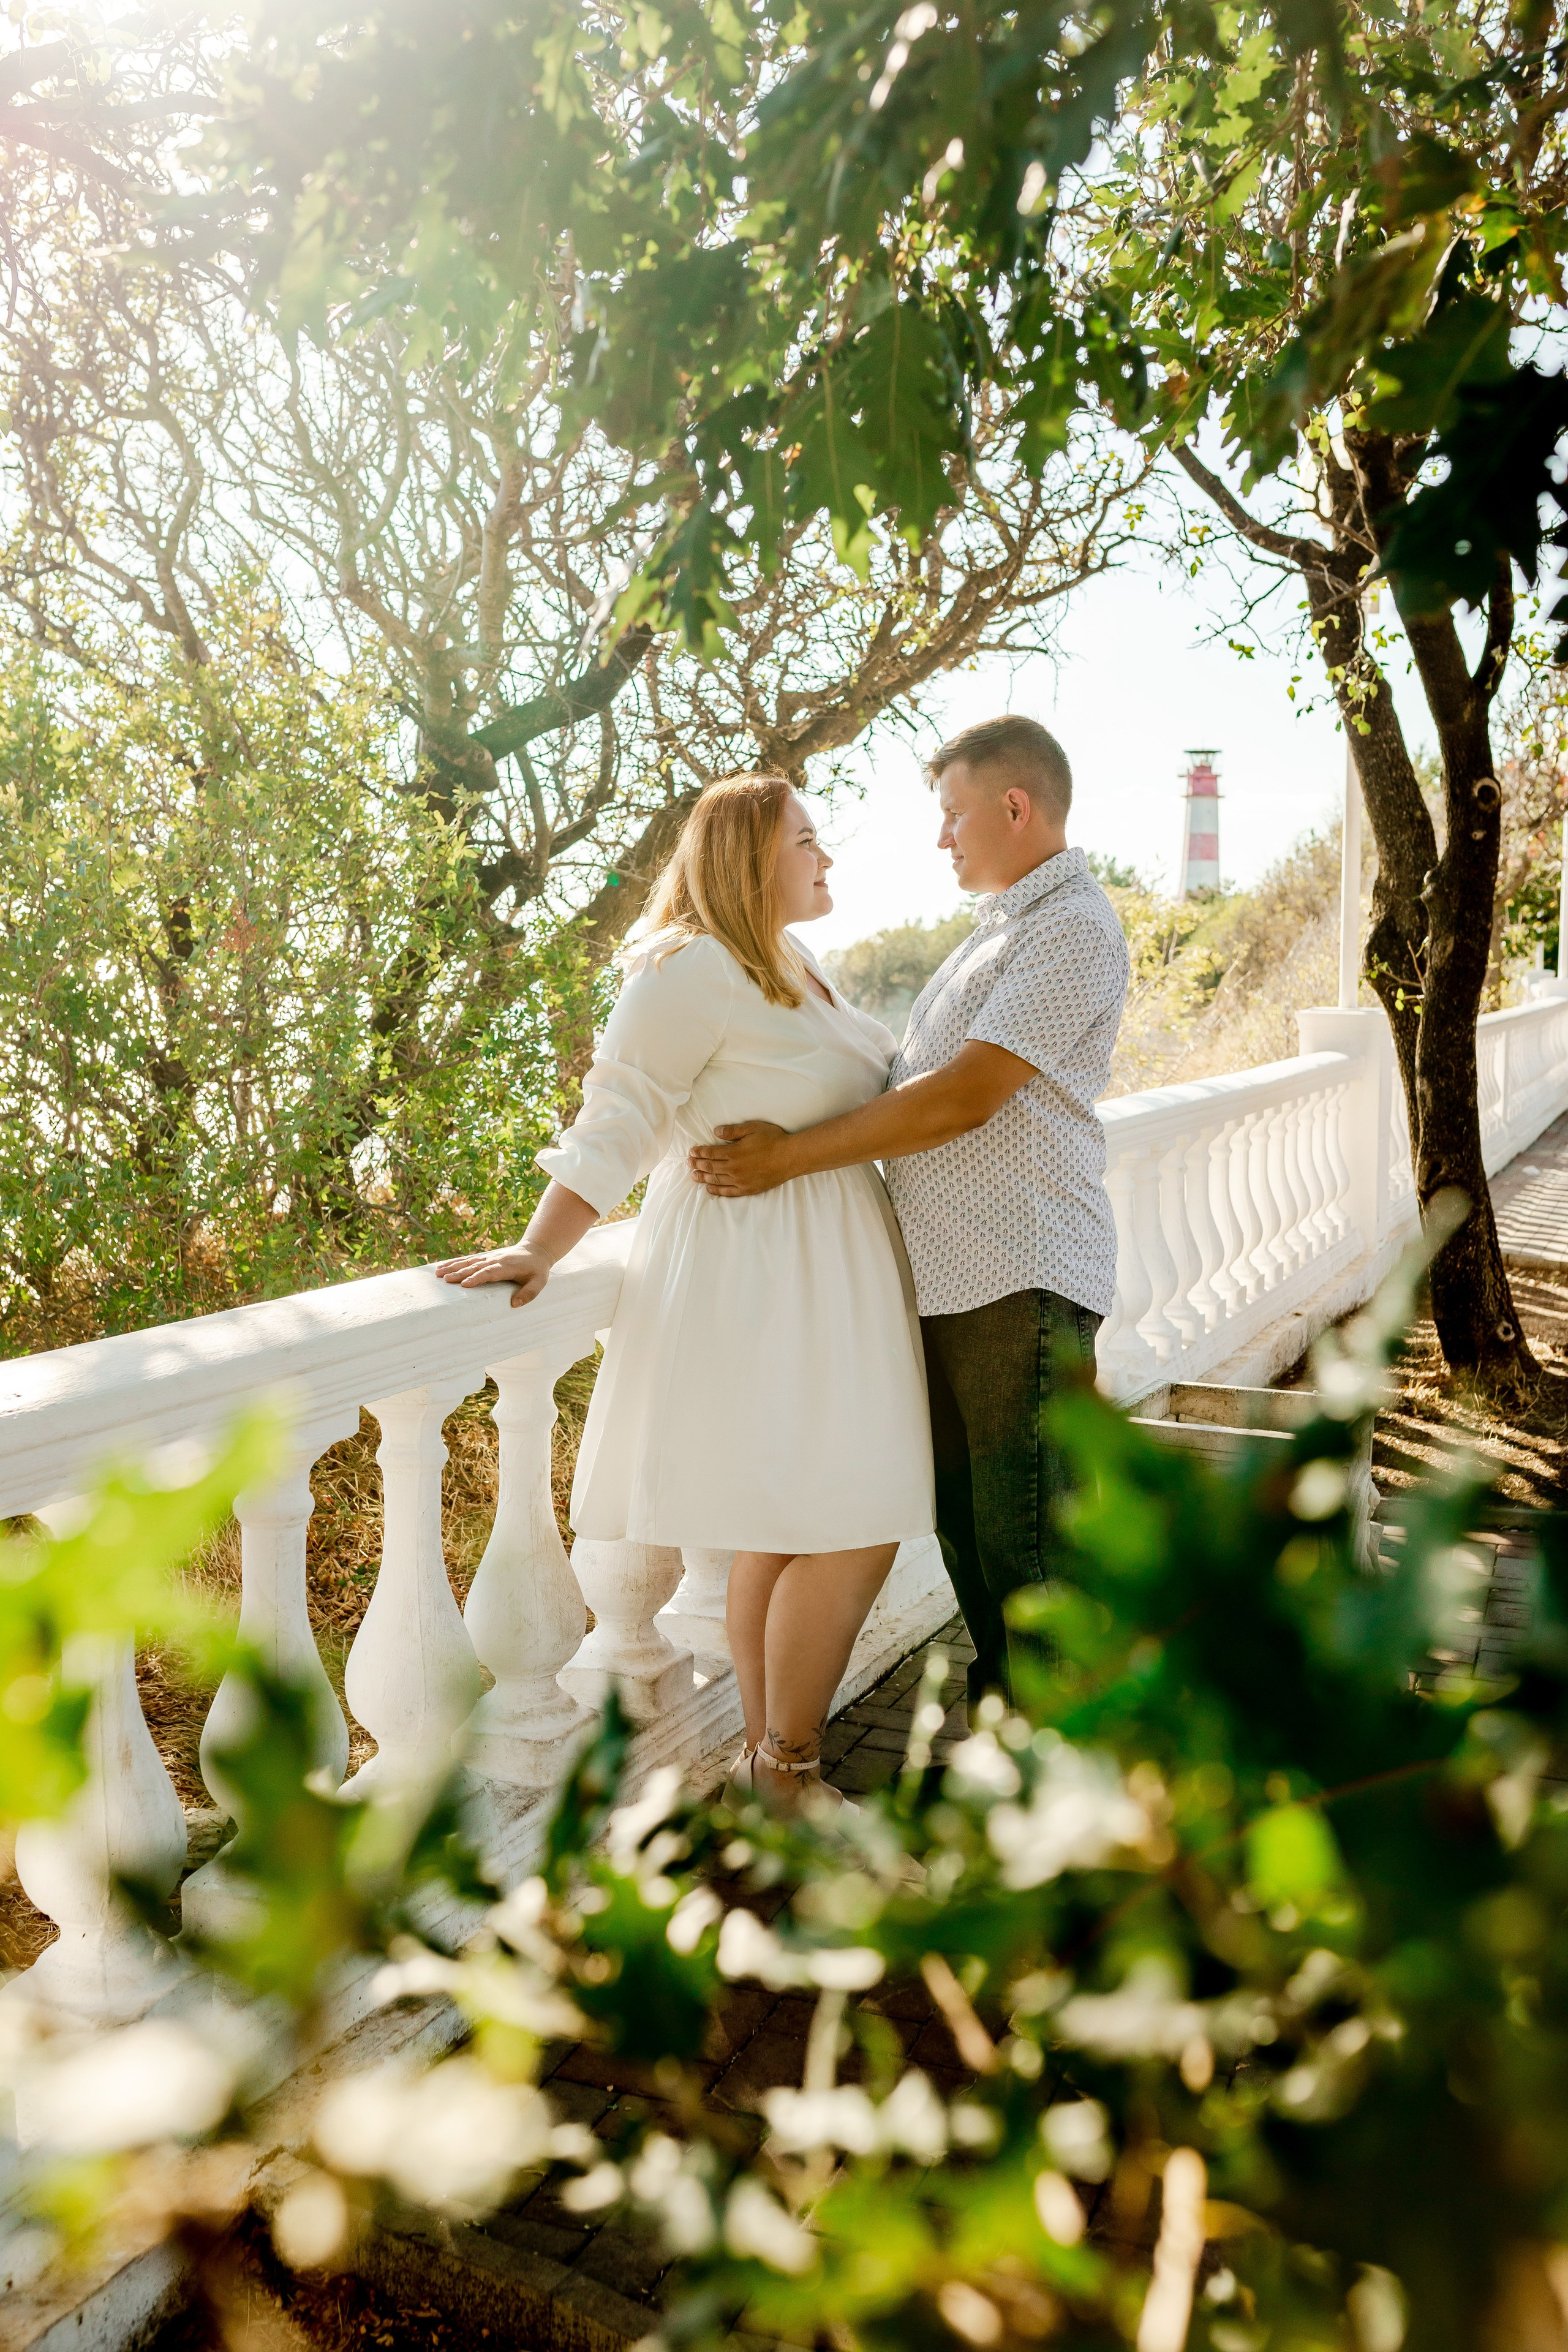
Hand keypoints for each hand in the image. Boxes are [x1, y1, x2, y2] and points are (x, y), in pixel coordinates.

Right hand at [434, 1246, 550, 1308]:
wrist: (536, 1250)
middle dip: (459, 1273)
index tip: (465, 1283)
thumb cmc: (537, 1269)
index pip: (490, 1272)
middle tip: (444, 1279)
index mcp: (507, 1266)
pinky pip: (469, 1259)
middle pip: (475, 1266)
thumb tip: (514, 1304)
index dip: (477, 1277)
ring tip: (438, 1273)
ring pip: (469, 1261)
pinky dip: (455, 1262)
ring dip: (453, 1266)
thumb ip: (529, 1294)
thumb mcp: (539, 1282)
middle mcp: (496, 1260)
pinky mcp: (486, 1257)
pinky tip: (443, 1266)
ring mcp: (490, 1257)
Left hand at [688, 1121, 791, 1196]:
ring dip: (703, 1177)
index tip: (692, 1152)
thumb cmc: (773, 1140)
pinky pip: (728, 1192)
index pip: (710, 1153)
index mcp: (733, 1152)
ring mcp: (740, 1180)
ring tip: (693, 1176)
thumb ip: (732, 1130)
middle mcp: (734, 1168)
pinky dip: (717, 1190)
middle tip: (688, 1163)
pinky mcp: (748, 1189)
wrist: (790, 1157)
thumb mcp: (752, 1128)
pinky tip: (709, 1188)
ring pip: (716, 1180)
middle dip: (697, 1164)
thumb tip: (715, 1132)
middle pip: (710, 1167)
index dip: (699, 1153)